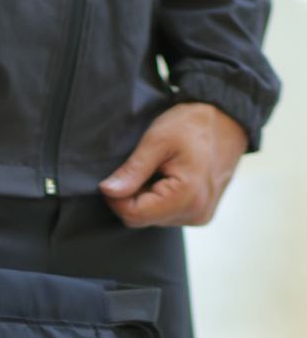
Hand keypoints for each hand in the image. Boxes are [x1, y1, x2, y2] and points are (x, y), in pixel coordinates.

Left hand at [99, 103, 248, 228]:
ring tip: (158, 170)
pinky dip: (160, 199)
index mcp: (186, 196)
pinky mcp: (201, 215)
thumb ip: (132, 169)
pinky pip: (167, 214)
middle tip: (140, 168)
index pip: (133, 215)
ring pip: (154, 218)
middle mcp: (195, 213)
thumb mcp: (158, 139)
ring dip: (146, 198)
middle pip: (143, 218)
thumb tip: (108, 191)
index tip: (114, 178)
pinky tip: (167, 178)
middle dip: (132, 197)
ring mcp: (200, 216)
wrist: (229, 119)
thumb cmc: (195, 124)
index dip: (116, 198)